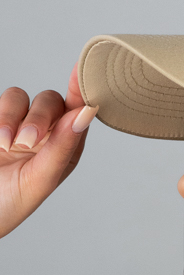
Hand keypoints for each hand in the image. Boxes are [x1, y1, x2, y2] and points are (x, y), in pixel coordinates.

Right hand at [0, 64, 97, 237]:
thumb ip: (62, 146)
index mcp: (64, 147)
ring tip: (3, 146)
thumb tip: (85, 114)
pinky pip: (0, 102)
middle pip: (50, 101)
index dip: (82, 89)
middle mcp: (43, 133)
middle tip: (25, 142)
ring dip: (12, 118)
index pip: (78, 112)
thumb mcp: (41, 179)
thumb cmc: (11, 203)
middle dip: (39, 117)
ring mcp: (16, 125)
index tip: (80, 71)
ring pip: (20, 96)